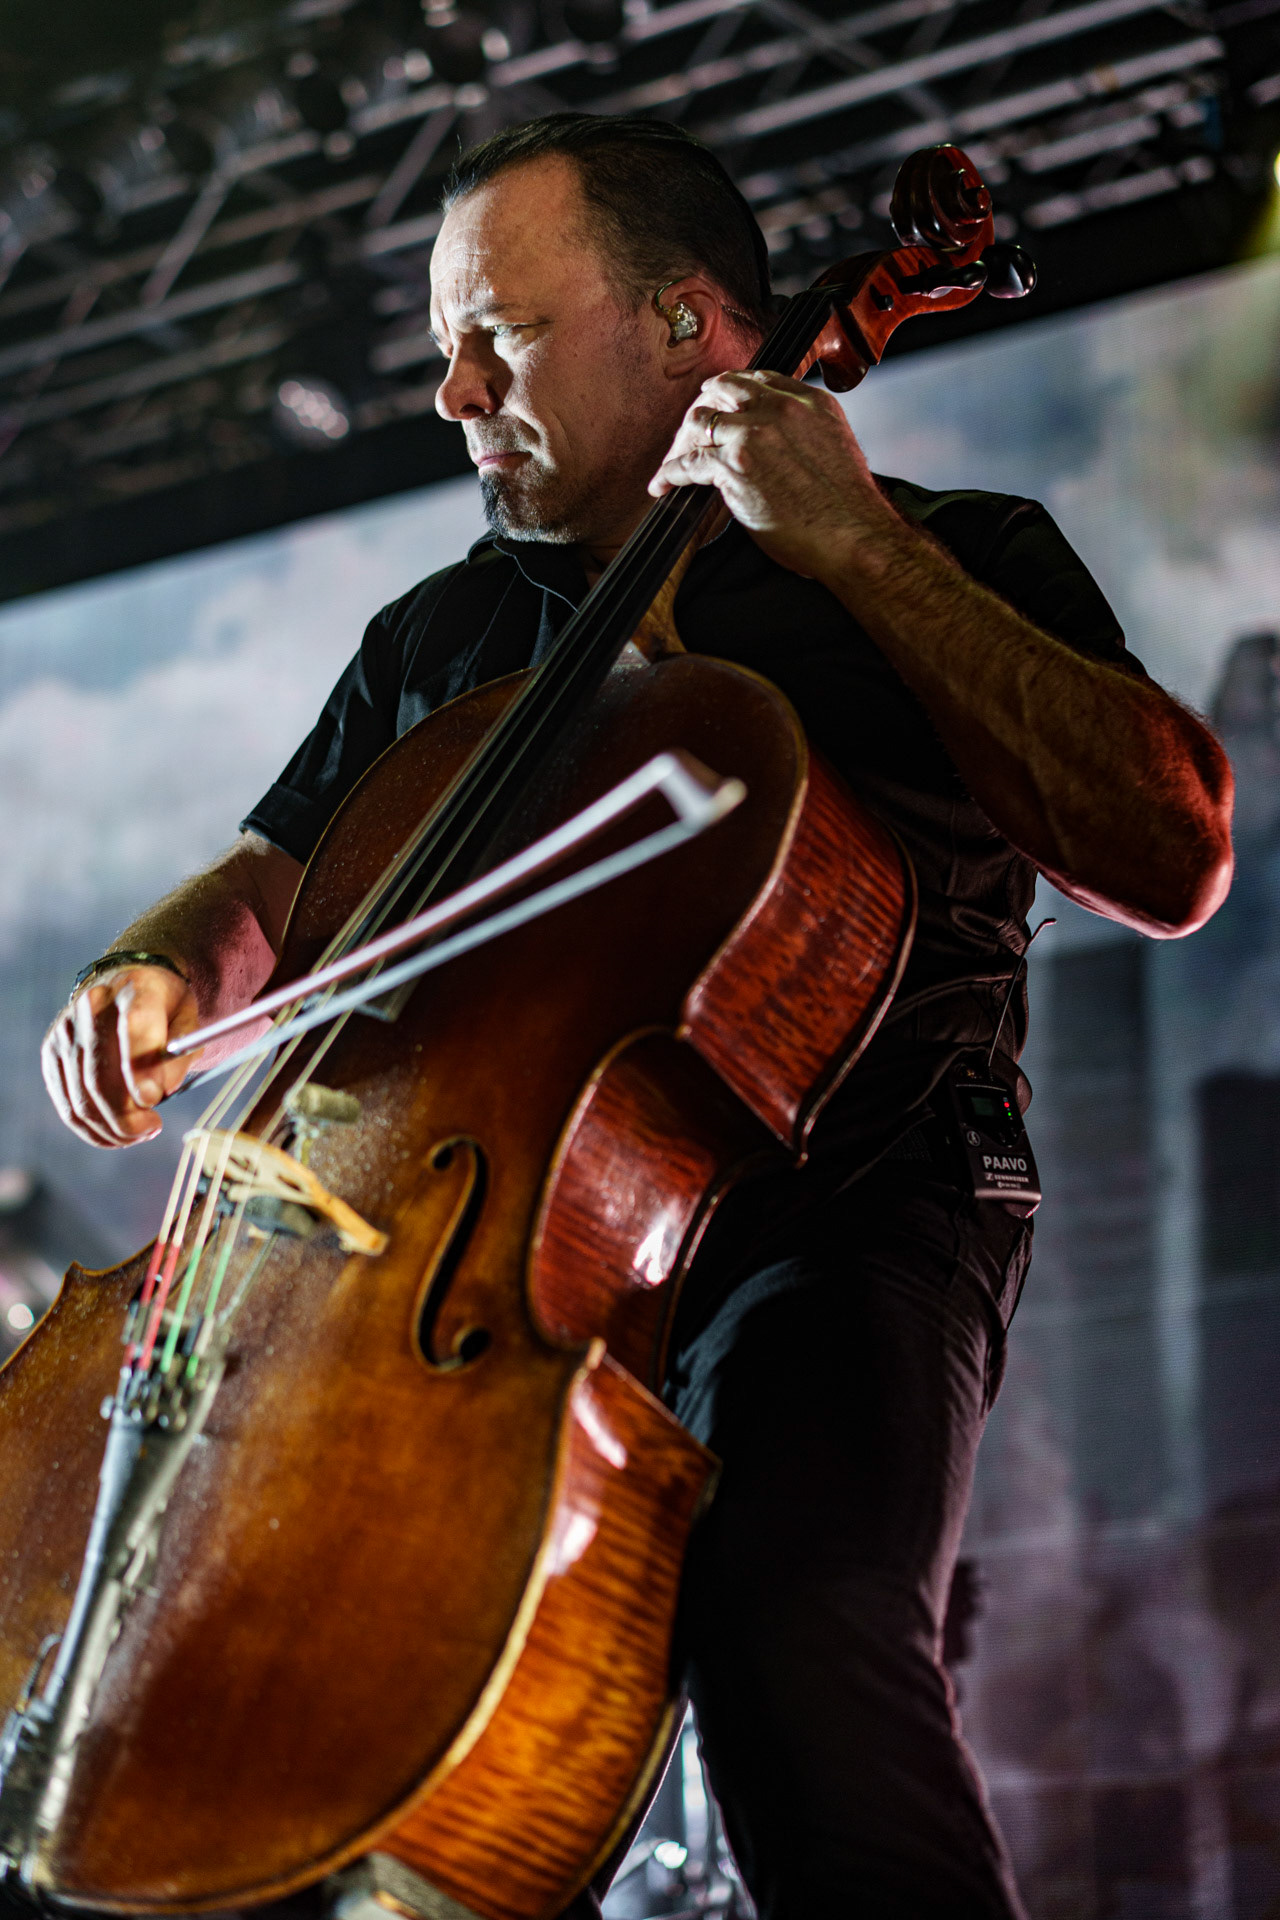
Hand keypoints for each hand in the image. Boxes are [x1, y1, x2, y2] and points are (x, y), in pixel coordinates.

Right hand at [41, 964, 200, 1148]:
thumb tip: (161, 1090)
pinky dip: (93, 1130)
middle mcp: (93, 1006)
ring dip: (112, 1128)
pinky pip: (68, 1106)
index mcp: (135, 988)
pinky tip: (116, 1135)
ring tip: (139, 1133)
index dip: (140, 1070)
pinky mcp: (51, 1054)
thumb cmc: (163, 1009)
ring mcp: (66, 1031)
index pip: (133, 1028)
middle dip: (127, 1115)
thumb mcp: (187, 1020)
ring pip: (82, 1098)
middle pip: (101, 1076)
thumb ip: (181, 1054)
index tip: (153, 1100)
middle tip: (152, 1128)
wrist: (123, 987)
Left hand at [648, 369, 898, 581]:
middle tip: (694, 424)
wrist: (852, 533)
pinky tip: (662, 484)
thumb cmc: (847, 506)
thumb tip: (784, 444)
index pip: (760, 379)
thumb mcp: (836, 446)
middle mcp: (779, 410)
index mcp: (809, 402)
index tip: (723, 401)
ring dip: (684, 440)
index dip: (735, 389)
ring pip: (700, 421)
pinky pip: (688, 462)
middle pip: (724, 390)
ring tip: (676, 456)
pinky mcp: (733, 466)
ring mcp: (753, 434)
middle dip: (706, 404)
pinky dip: (669, 473)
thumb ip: (807, 432)